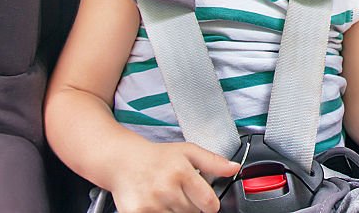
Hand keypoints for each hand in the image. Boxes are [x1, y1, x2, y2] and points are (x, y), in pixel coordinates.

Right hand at [108, 140, 240, 212]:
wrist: (124, 161)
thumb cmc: (158, 157)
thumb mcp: (188, 151)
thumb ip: (213, 161)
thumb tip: (235, 168)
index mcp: (182, 172)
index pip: (208, 203)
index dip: (210, 205)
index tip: (206, 202)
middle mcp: (166, 189)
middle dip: (191, 206)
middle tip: (181, 193)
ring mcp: (151, 204)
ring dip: (176, 211)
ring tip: (168, 197)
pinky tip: (158, 204)